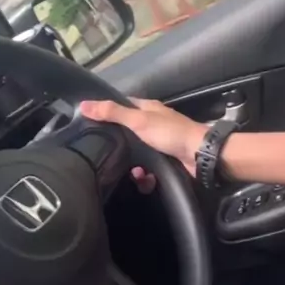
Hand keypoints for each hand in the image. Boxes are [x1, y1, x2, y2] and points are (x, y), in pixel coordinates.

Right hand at [80, 98, 204, 176]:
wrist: (200, 156)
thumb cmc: (169, 133)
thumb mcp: (138, 120)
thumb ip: (112, 113)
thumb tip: (84, 104)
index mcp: (147, 109)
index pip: (121, 106)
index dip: (106, 113)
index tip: (89, 124)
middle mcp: (152, 124)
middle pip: (126, 134)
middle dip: (119, 148)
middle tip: (107, 157)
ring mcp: (159, 144)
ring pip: (136, 155)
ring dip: (134, 166)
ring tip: (135, 173)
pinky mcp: (164, 161)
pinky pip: (148, 170)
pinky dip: (146, 176)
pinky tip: (146, 179)